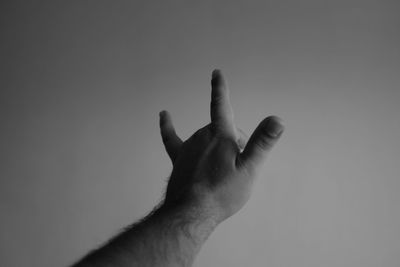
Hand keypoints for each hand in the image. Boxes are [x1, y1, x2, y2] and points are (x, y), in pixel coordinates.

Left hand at [159, 70, 283, 222]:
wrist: (192, 212)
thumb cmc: (222, 192)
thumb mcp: (249, 169)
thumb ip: (262, 142)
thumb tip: (277, 120)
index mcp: (219, 136)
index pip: (221, 106)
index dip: (220, 89)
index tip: (216, 73)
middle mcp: (201, 136)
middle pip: (220, 128)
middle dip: (233, 140)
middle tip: (238, 166)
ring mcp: (188, 147)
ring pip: (205, 136)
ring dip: (217, 145)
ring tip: (222, 170)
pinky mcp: (179, 159)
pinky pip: (172, 139)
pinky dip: (168, 127)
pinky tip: (164, 116)